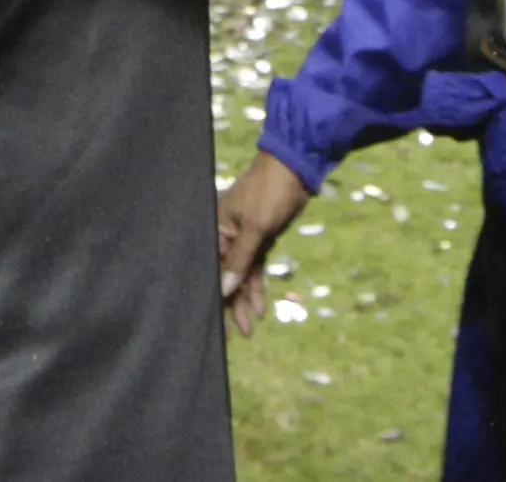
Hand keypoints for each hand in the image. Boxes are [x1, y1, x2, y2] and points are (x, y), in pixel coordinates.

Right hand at [216, 151, 310, 337]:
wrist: (295, 171)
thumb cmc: (269, 194)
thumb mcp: (256, 229)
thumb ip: (239, 262)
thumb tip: (223, 291)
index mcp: (215, 226)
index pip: (210, 267)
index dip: (214, 295)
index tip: (216, 323)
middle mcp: (224, 233)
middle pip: (223, 274)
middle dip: (230, 304)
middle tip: (236, 334)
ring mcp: (241, 237)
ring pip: (239, 275)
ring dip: (244, 299)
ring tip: (250, 327)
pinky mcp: (257, 239)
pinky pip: (253, 268)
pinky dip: (256, 285)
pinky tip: (261, 306)